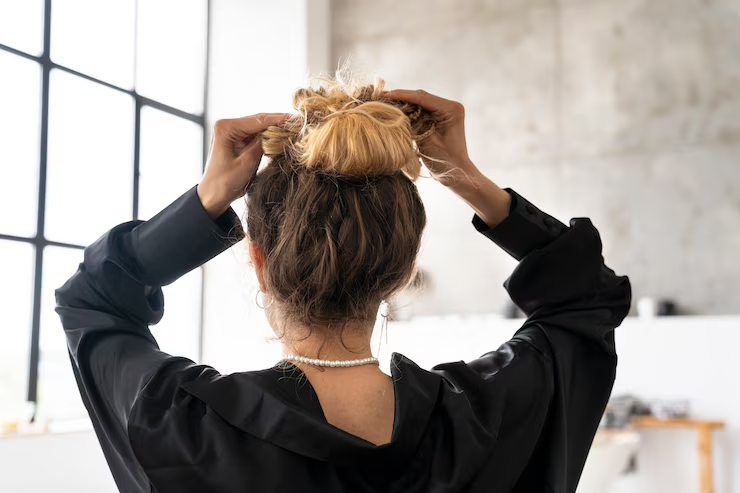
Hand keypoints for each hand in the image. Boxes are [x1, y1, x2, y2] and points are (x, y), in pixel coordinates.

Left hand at [198, 113, 287, 217]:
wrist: (212, 196)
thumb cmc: (224, 182)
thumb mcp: (247, 163)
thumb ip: (263, 145)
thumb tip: (280, 132)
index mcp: (225, 128)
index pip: (258, 120)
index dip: (279, 120)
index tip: (296, 120)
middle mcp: (227, 125)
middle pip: (259, 121)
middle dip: (278, 123)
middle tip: (298, 124)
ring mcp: (231, 132)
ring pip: (259, 127)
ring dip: (274, 130)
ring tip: (293, 130)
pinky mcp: (235, 140)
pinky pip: (255, 136)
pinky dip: (268, 137)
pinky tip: (281, 138)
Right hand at [386, 89, 511, 226]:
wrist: (457, 174)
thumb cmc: (445, 162)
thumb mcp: (426, 142)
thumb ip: (412, 125)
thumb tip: (393, 113)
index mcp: (451, 109)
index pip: (422, 98)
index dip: (401, 95)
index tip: (384, 95)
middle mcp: (449, 106)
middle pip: (420, 98)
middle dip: (400, 98)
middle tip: (380, 99)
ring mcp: (444, 111)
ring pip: (419, 103)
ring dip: (403, 104)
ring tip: (384, 104)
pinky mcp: (439, 117)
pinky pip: (420, 111)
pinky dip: (408, 113)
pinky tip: (395, 113)